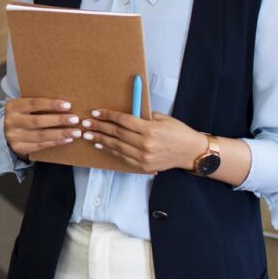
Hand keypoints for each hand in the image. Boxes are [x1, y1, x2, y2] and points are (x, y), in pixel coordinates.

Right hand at [3, 97, 82, 159]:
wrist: (4, 131)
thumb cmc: (21, 115)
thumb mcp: (24, 106)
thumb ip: (38, 104)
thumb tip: (65, 104)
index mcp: (13, 107)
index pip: (34, 104)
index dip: (51, 104)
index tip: (68, 105)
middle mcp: (11, 121)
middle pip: (38, 121)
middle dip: (58, 120)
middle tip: (75, 119)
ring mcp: (14, 136)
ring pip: (41, 136)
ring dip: (61, 134)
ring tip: (76, 132)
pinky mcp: (19, 148)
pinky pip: (40, 146)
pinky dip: (55, 142)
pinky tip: (67, 139)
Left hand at [79, 110, 206, 173]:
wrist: (191, 152)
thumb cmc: (178, 132)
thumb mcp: (163, 118)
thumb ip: (143, 116)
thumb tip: (124, 114)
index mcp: (151, 129)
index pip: (123, 120)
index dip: (108, 115)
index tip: (96, 112)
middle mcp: (146, 144)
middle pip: (117, 134)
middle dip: (99, 127)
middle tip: (85, 123)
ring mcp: (144, 157)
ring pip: (116, 147)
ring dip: (100, 140)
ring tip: (88, 135)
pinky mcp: (143, 166)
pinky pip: (122, 157)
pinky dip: (110, 151)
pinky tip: (101, 145)